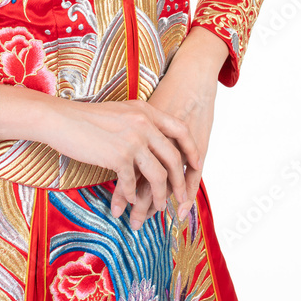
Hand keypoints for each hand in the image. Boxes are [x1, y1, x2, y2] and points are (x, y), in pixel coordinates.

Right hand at [41, 96, 202, 230]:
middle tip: (181, 199)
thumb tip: (153, 145)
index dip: (192, 149)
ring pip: (158, 176)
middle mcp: (143, 123)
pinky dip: (132, 197)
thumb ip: (139, 123)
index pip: (180, 130)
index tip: (196, 165)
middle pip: (173, 158)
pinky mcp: (118, 156)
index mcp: (145, 111)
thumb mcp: (120, 113)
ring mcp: (132, 139)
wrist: (61, 119)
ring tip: (157, 209)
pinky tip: (127, 205)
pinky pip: (133, 183)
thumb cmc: (86, 118)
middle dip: (180, 183)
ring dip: (159, 197)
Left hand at [124, 28, 223, 227]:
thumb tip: (106, 147)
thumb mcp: (141, 111)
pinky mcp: (195, 143)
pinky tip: (177, 207)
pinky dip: (182, 191)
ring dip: (156, 202)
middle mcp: (158, 137)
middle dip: (140, 202)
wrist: (191, 77)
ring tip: (147, 221)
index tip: (115, 207)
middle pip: (146, 176)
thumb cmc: (168, 93)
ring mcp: (177, 140)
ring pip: (164, 179)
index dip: (123, 187)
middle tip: (131, 223)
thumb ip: (130, 129)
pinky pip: (189, 173)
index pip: (128, 163)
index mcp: (141, 129)